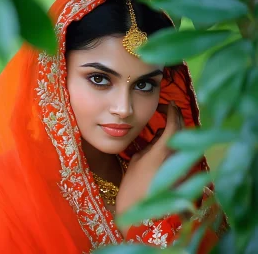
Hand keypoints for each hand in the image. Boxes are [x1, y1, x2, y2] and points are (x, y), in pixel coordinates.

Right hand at [115, 101, 183, 235]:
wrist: (140, 213)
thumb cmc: (132, 186)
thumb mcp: (137, 160)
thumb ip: (149, 144)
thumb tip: (158, 134)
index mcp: (165, 149)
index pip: (174, 123)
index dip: (172, 111)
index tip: (168, 103)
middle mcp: (178, 156)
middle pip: (183, 131)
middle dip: (175, 120)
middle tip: (165, 113)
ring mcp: (183, 167)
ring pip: (183, 143)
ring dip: (176, 134)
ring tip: (161, 129)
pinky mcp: (184, 176)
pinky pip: (182, 155)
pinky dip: (175, 147)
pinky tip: (163, 148)